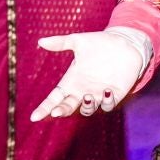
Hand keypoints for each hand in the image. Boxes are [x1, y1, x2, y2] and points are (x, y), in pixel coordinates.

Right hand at [29, 31, 146, 120]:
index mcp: (72, 81)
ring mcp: (98, 94)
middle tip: (56, 112)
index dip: (44, 108)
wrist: (125, 43)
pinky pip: (108, 105)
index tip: (34, 117)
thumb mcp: (78, 41)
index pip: (54, 98)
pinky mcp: (114, 94)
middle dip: (61, 111)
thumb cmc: (100, 43)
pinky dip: (107, 101)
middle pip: (67, 107)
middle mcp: (82, 90)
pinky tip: (107, 90)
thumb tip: (40, 42)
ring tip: (87, 96)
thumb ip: (60, 43)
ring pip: (87, 110)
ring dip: (86, 106)